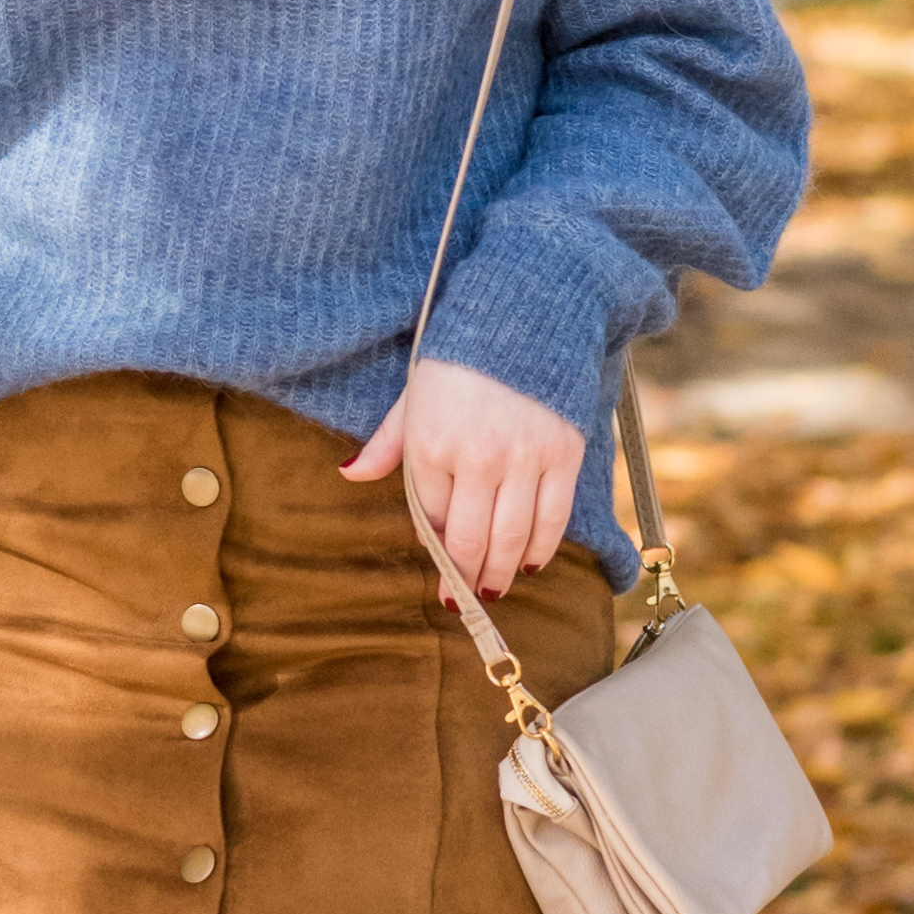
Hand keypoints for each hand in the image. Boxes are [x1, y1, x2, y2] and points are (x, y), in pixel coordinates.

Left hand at [344, 355, 582, 602]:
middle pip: (470, 539)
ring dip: (499, 574)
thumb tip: (349, 475)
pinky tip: (529, 564)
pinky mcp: (564, 453)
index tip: (439, 560)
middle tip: (462, 601)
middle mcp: (478, 455)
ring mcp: (525, 456)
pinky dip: (541, 549)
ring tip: (492, 591)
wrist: (525, 313)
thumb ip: (385, 442)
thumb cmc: (459, 357)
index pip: (431, 515)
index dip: (435, 544)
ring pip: (511, 537)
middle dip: (464, 578)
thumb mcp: (413, 394)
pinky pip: (552, 518)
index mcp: (431, 441)